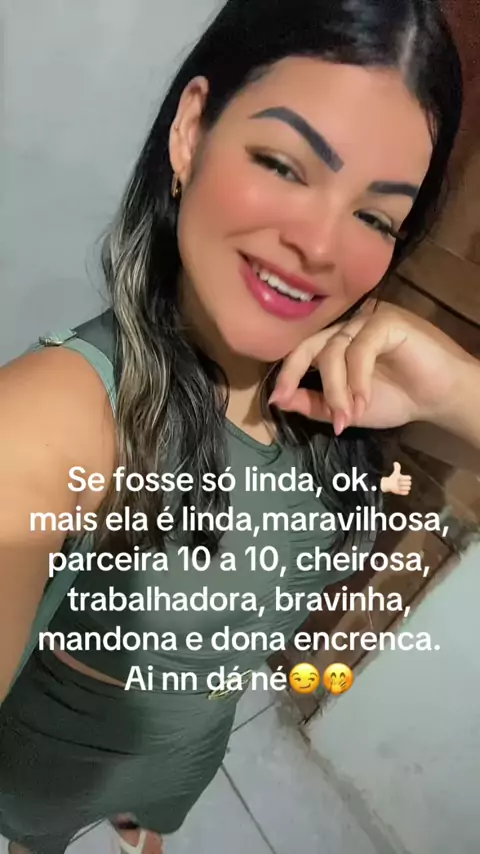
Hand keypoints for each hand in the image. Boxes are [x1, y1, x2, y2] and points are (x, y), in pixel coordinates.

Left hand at [269, 300, 476, 435]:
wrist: (439, 399)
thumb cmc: (396, 399)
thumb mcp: (346, 410)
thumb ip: (314, 404)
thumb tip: (279, 401)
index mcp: (334, 345)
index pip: (301, 351)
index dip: (286, 373)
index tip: (276, 399)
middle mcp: (346, 329)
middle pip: (311, 346)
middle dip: (299, 377)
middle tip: (295, 402)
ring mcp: (366, 322)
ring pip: (334, 352)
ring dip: (337, 389)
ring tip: (348, 416)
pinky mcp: (386, 322)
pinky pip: (360, 348)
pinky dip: (357, 378)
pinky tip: (364, 400)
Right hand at [380, 462, 411, 495]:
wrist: (386, 485)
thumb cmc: (392, 478)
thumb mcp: (395, 472)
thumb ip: (397, 467)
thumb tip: (395, 462)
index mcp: (398, 477)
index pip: (409, 478)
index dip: (408, 478)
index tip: (406, 478)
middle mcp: (398, 482)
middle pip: (409, 483)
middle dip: (408, 483)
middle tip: (405, 482)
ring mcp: (398, 488)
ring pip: (408, 488)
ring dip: (407, 487)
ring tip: (405, 486)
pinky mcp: (398, 492)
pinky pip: (406, 493)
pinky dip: (406, 492)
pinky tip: (404, 490)